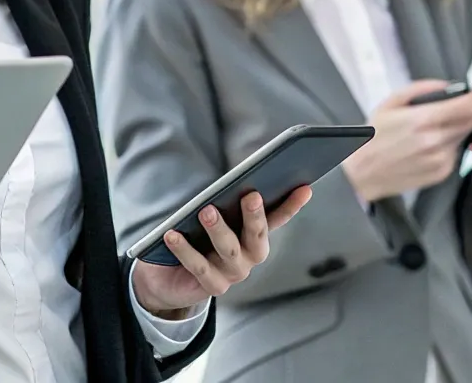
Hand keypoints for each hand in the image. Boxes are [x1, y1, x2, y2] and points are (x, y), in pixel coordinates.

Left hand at [132, 186, 311, 315]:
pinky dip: (185, 249)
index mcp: (254, 235)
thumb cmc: (193, 237)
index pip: (277, 218)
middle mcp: (250, 256)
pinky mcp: (213, 287)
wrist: (167, 277)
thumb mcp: (209, 218)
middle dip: (255, 216)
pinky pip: (199, 267)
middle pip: (257, 235)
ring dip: (219, 229)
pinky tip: (172, 234)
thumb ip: (221, 204)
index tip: (304, 188)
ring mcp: (234, 273)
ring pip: (229, 250)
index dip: (291, 205)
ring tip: (206, 210)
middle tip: (251, 196)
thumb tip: (226, 184)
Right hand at [343, 79, 471, 202]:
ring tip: (436, 127)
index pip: (466, 105)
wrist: (364, 172)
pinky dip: (448, 145)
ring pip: (463, 136)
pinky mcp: (442, 172)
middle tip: (458, 107)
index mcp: (423, 120)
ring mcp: (441, 159)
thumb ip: (420, 89)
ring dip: (457, 128)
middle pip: (471, 121)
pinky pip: (455, 152)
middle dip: (469, 111)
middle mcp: (436, 141)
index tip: (471, 93)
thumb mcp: (390, 103)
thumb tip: (448, 86)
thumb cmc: (374, 136)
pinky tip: (430, 144)